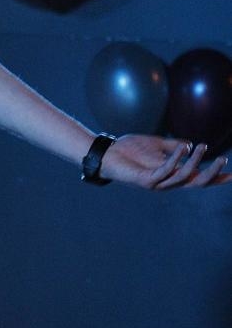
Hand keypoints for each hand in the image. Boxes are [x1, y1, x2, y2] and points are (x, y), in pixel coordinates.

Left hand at [101, 135, 230, 189]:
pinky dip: (175, 159)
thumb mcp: (156, 146)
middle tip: (224, 161)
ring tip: (202, 146)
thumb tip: (190, 145)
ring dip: (195, 162)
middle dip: (211, 174)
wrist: (107, 153)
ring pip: (183, 177)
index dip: (215, 178)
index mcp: (171, 174)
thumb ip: (173, 147)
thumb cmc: (130, 150)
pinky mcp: (145, 180)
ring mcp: (157, 183)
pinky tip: (183, 148)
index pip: (198, 178)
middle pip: (196, 183)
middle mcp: (167, 182)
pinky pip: (165, 171)